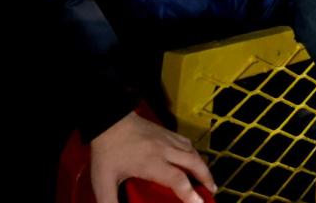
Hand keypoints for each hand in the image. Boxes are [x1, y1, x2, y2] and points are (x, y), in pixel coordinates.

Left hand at [90, 112, 215, 202]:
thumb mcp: (103, 181)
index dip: (190, 194)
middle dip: (206, 178)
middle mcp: (165, 150)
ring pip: (193, 152)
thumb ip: (109, 202)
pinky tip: (194, 160)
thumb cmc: (108, 152)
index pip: (178, 179)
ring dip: (203, 166)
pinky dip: (195, 153)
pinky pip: (187, 143)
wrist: (109, 120)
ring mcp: (168, 139)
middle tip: (211, 191)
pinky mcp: (167, 132)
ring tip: (207, 179)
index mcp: (151, 163)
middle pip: (194, 163)